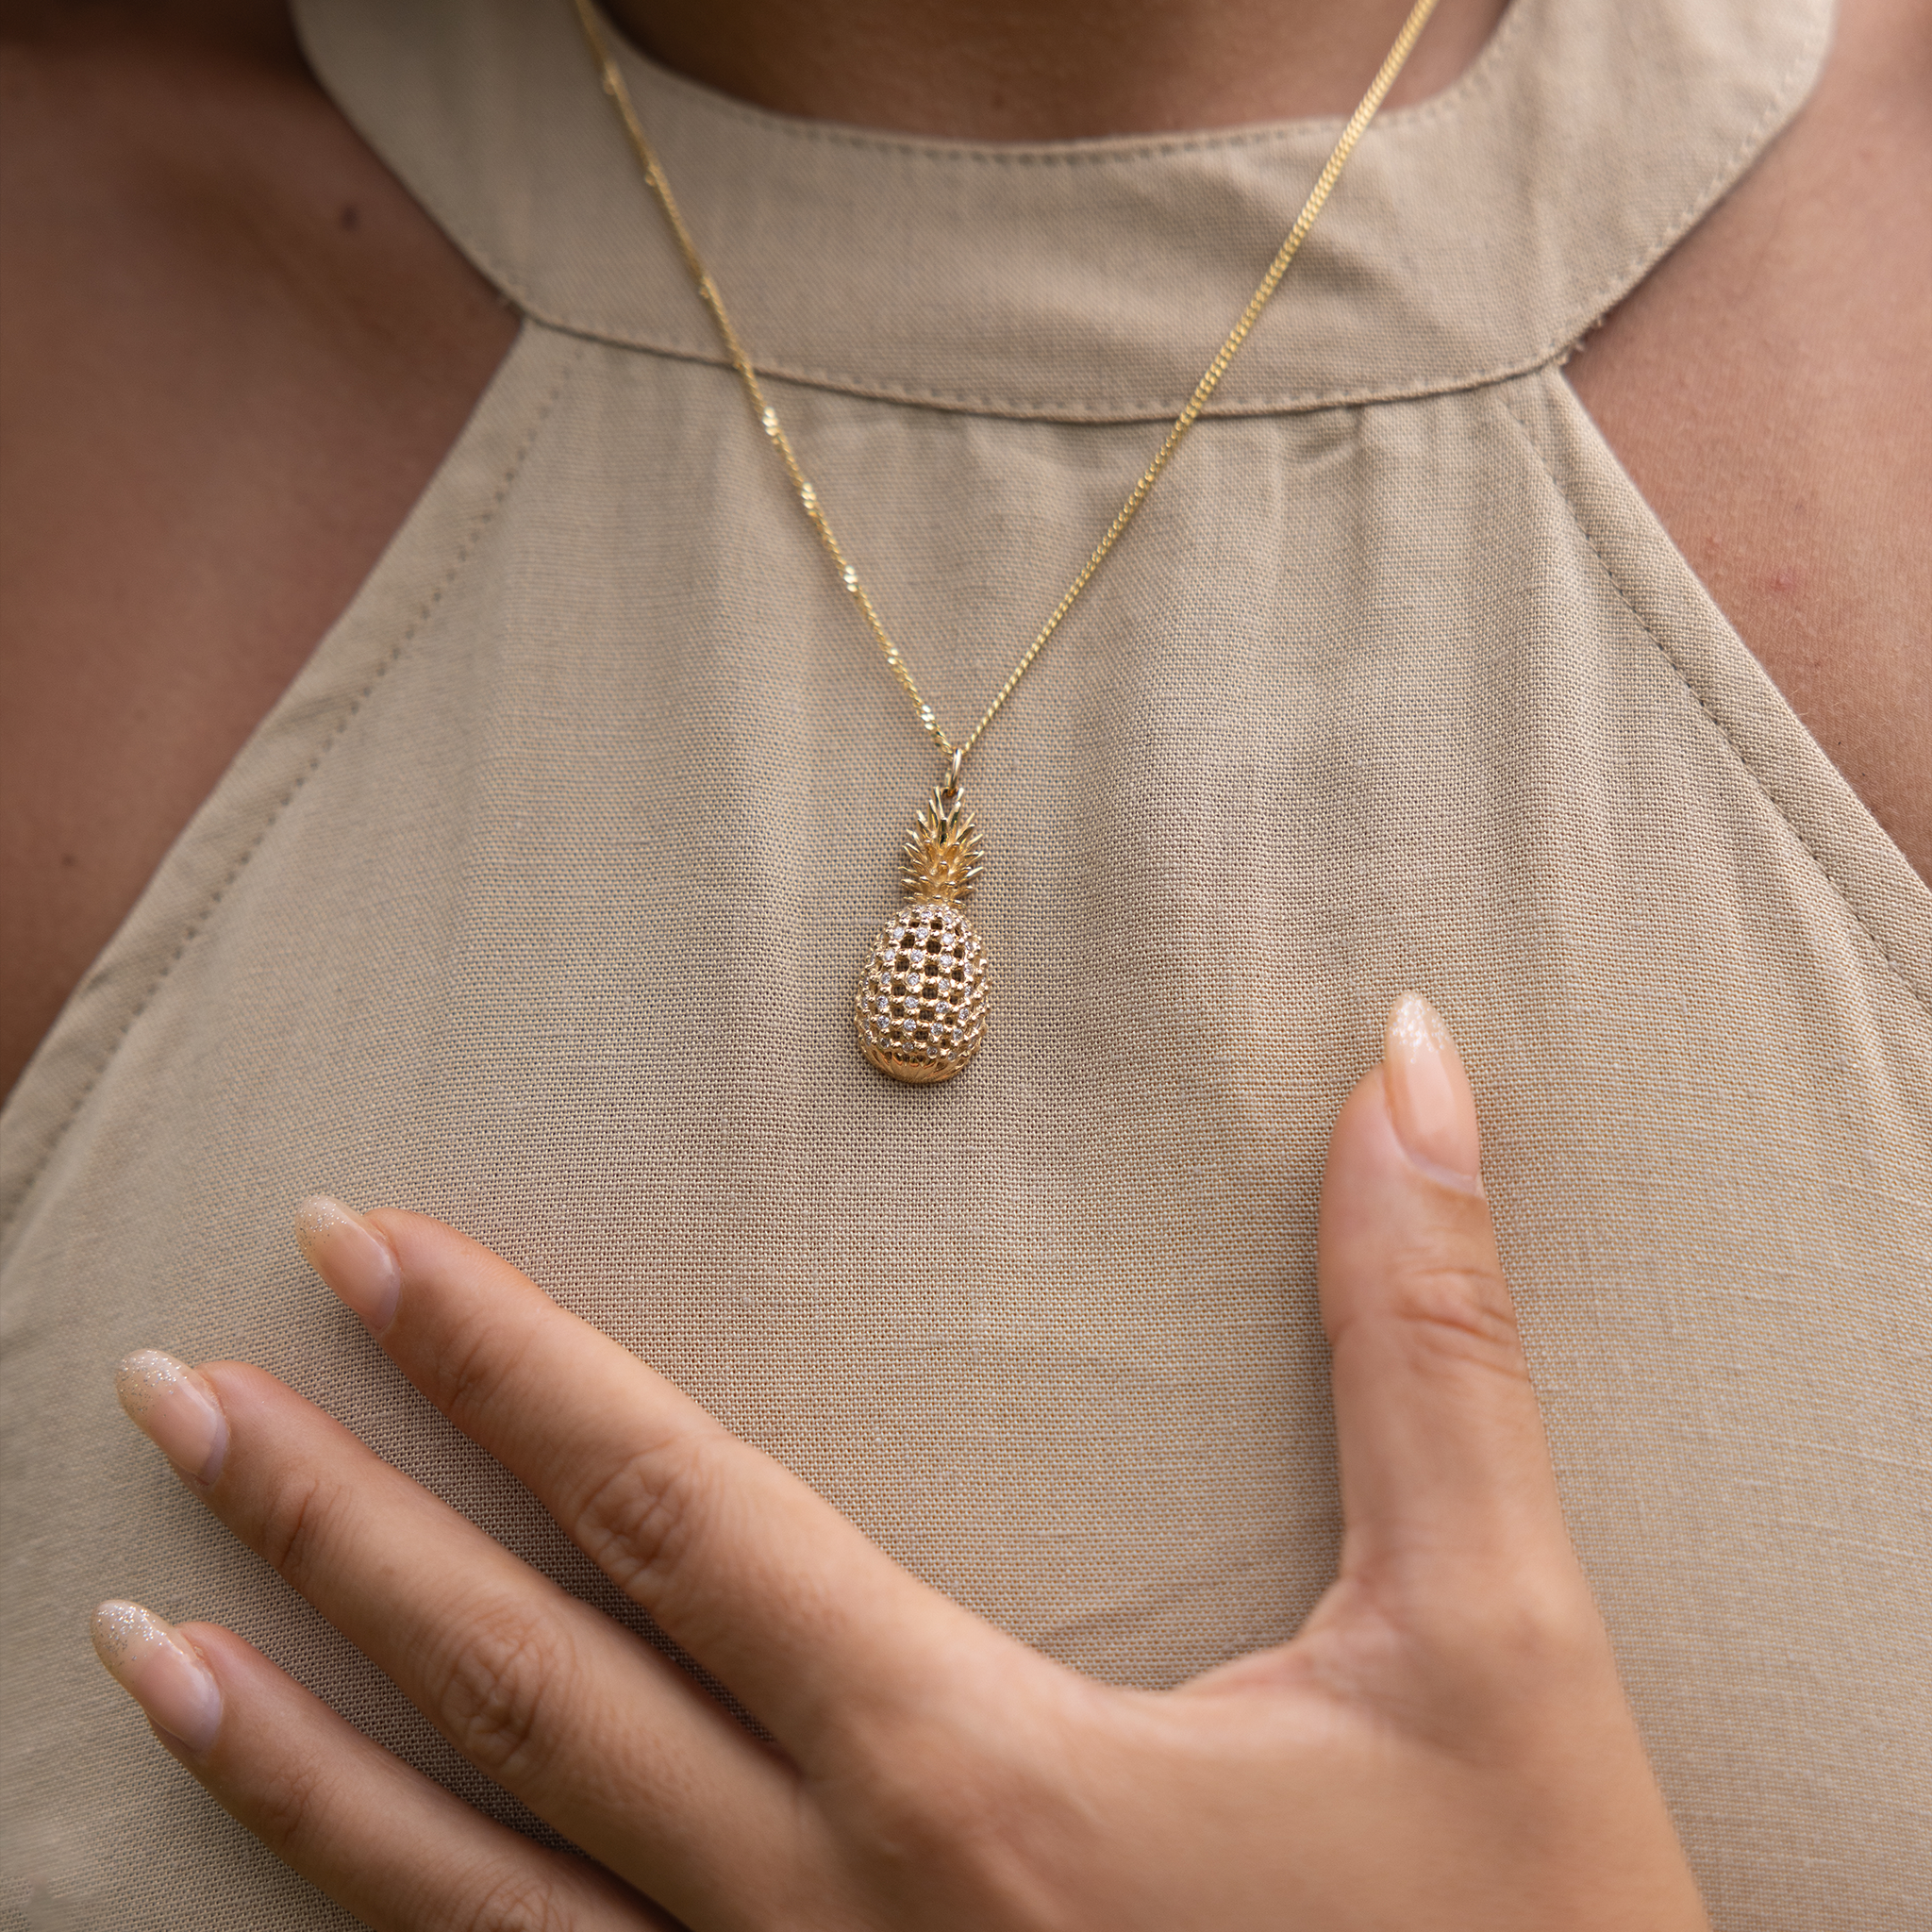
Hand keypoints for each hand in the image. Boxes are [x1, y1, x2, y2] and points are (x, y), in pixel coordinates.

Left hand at [95, 996, 1707, 1929]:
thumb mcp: (1500, 1650)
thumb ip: (1426, 1342)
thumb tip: (1408, 1068)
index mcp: (973, 1776)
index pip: (674, 1513)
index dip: (505, 1362)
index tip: (360, 1246)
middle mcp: (835, 1924)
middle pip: (526, 1685)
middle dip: (335, 1522)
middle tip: (172, 1395)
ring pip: (474, 1902)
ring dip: (299, 1755)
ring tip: (145, 1643)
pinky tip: (314, 1889)